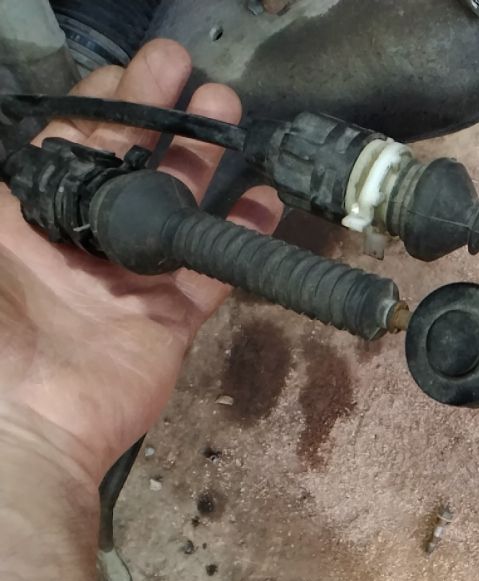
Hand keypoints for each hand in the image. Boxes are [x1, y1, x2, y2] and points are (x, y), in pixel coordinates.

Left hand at [0, 40, 283, 483]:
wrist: (27, 423)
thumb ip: (14, 197)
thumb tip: (26, 148)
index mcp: (27, 219)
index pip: (71, 145)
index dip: (104, 103)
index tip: (138, 71)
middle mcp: (82, 239)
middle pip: (129, 164)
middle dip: (160, 115)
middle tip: (194, 76)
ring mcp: (130, 277)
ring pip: (176, 206)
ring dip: (202, 160)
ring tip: (228, 112)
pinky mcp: (171, 315)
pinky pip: (213, 268)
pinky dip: (241, 236)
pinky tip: (265, 200)